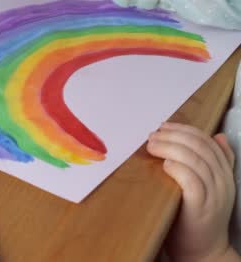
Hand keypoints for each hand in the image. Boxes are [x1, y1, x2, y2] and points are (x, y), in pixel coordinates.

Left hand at [147, 122, 238, 261]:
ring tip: (152, 145)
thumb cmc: (196, 216)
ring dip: (170, 148)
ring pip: (195, 160)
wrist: (202, 251)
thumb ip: (211, 163)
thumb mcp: (207, 186)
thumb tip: (217, 136)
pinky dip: (177, 168)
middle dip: (174, 136)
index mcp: (224, 173)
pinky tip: (164, 164)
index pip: (208, 142)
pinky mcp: (201, 206)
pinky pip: (192, 180)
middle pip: (200, 147)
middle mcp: (222, 181)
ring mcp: (214, 194)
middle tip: (153, 134)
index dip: (185, 130)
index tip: (164, 126)